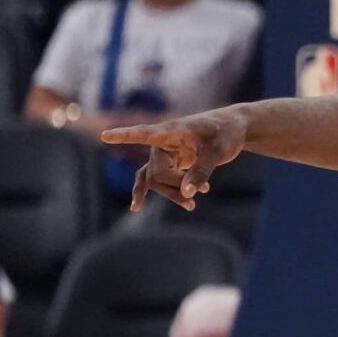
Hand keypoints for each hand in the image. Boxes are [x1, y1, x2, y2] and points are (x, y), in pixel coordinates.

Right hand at [100, 108, 248, 212]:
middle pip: (156, 172)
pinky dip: (161, 192)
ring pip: (154, 180)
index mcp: (172, 131)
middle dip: (176, 186)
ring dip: (171, 194)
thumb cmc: (226, 133)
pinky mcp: (168, 162)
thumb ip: (202, 171)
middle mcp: (161, 142)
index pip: (144, 133)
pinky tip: (136, 208)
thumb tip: (187, 195)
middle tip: (206, 190)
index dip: (125, 136)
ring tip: (192, 206)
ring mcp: (163, 153)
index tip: (105, 135)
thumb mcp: (218, 152)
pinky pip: (155, 180)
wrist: (232, 128)